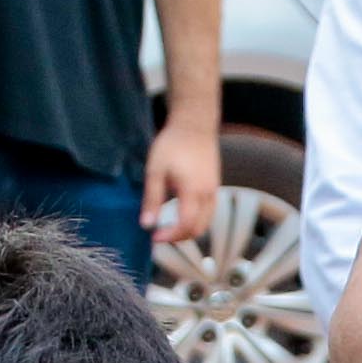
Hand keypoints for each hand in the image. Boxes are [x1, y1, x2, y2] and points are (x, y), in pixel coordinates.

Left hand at [145, 111, 225, 253]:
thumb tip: (146, 225)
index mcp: (192, 191)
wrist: (194, 125)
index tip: (154, 237)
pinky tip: (181, 214)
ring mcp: (214, 191)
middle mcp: (208, 195)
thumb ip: (152, 199)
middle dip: (179, 237)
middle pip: (198, 229)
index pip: (186, 225)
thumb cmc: (172, 145)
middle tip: (160, 235)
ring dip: (188, 230)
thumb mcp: (155, 171)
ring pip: (206, 222)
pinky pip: (209, 212)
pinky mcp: (215, 186)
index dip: (170, 236)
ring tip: (170, 227)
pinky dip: (196, 220)